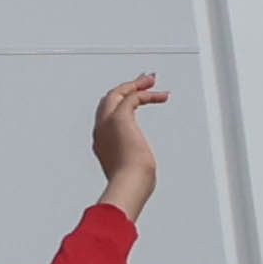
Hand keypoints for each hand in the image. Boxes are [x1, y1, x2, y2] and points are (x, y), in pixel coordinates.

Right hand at [90, 74, 164, 215]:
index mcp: (102, 142)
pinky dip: (147, 93)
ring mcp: (107, 123)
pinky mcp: (120, 118)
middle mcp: (101, 130)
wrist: (128, 183)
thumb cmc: (132, 183)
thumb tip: (144, 174)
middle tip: (141, 81)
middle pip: (109, 99)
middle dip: (126, 88)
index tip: (135, 100)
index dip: (121, 104)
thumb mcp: (132, 171)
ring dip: (135, 85)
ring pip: (117, 94)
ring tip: (151, 79)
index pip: (107, 115)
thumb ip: (134, 167)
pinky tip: (161, 95)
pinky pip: (133, 97)